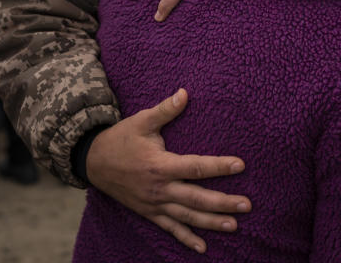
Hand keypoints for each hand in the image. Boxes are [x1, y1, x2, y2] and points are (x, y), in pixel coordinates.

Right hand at [86, 89, 250, 253]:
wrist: (93, 161)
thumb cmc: (120, 139)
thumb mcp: (141, 121)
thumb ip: (165, 110)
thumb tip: (185, 93)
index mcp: (160, 165)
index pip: (195, 167)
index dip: (219, 166)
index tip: (240, 165)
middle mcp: (159, 188)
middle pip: (196, 197)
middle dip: (222, 202)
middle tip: (247, 205)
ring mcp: (154, 203)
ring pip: (187, 216)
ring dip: (211, 223)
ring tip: (234, 225)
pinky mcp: (149, 212)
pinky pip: (170, 228)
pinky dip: (186, 239)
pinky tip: (203, 248)